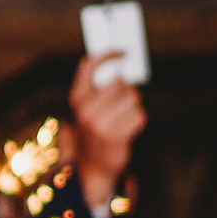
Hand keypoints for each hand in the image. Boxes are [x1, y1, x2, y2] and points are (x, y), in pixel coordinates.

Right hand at [69, 53, 145, 214]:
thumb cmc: (95, 131)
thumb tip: (120, 66)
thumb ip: (97, 86)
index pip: (90, 65)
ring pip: (132, 97)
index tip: (123, 51)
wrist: (93, 166)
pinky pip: (139, 115)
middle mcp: (85, 109)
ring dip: (133, 106)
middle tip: (119, 104)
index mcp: (77, 98)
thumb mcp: (87, 107)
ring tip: (122, 118)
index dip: (108, 55)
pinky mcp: (115, 134)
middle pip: (119, 82)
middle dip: (125, 90)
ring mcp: (99, 122)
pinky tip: (126, 129)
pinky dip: (137, 120)